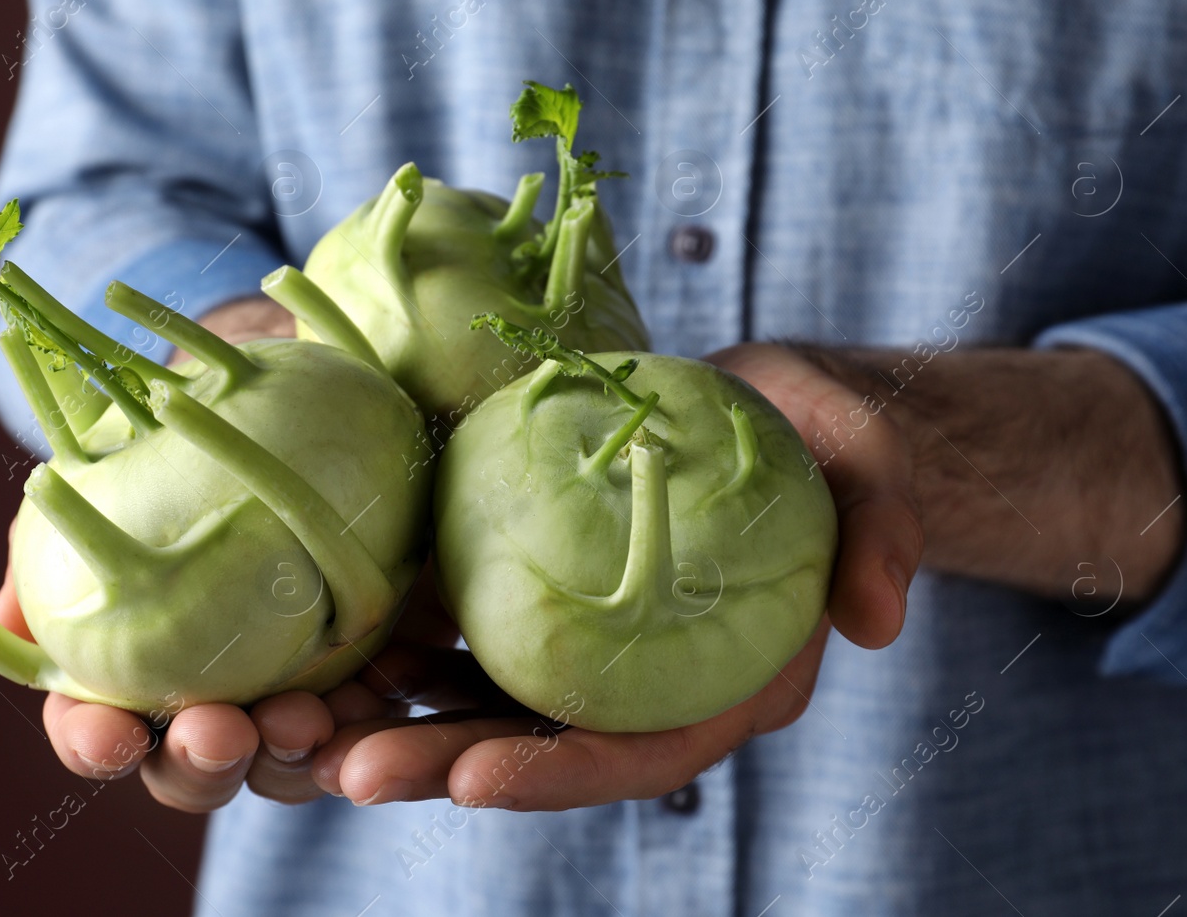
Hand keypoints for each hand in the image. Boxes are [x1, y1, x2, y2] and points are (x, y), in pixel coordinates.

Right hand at [0, 293, 397, 811]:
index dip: (96, 744)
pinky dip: (368, 726)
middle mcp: (214, 690)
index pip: (103, 727)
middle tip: (219, 735)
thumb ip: (59, 535)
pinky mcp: (373, 666)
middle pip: (194, 766)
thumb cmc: (186, 434)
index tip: (110, 738)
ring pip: (283, 759)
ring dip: (284, 758)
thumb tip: (9, 613)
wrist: (298, 391)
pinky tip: (372, 705)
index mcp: (138, 665)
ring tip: (300, 721)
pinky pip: (372, 717)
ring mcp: (295, 686)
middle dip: (200, 766)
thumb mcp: (116, 465)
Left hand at [311, 342, 922, 811]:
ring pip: (483, 706)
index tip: (476, 777)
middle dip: (445, 766)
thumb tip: (878, 620)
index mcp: (729, 681)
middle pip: (541, 746)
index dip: (561, 771)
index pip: (642, 751)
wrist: (774, 409)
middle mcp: (647, 684)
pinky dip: (398, 651)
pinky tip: (326, 652)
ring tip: (304, 731)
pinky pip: (463, 637)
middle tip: (350, 767)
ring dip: (397, 721)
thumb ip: (881, 535)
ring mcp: (588, 647)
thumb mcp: (872, 464)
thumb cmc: (828, 438)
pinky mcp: (543, 596)